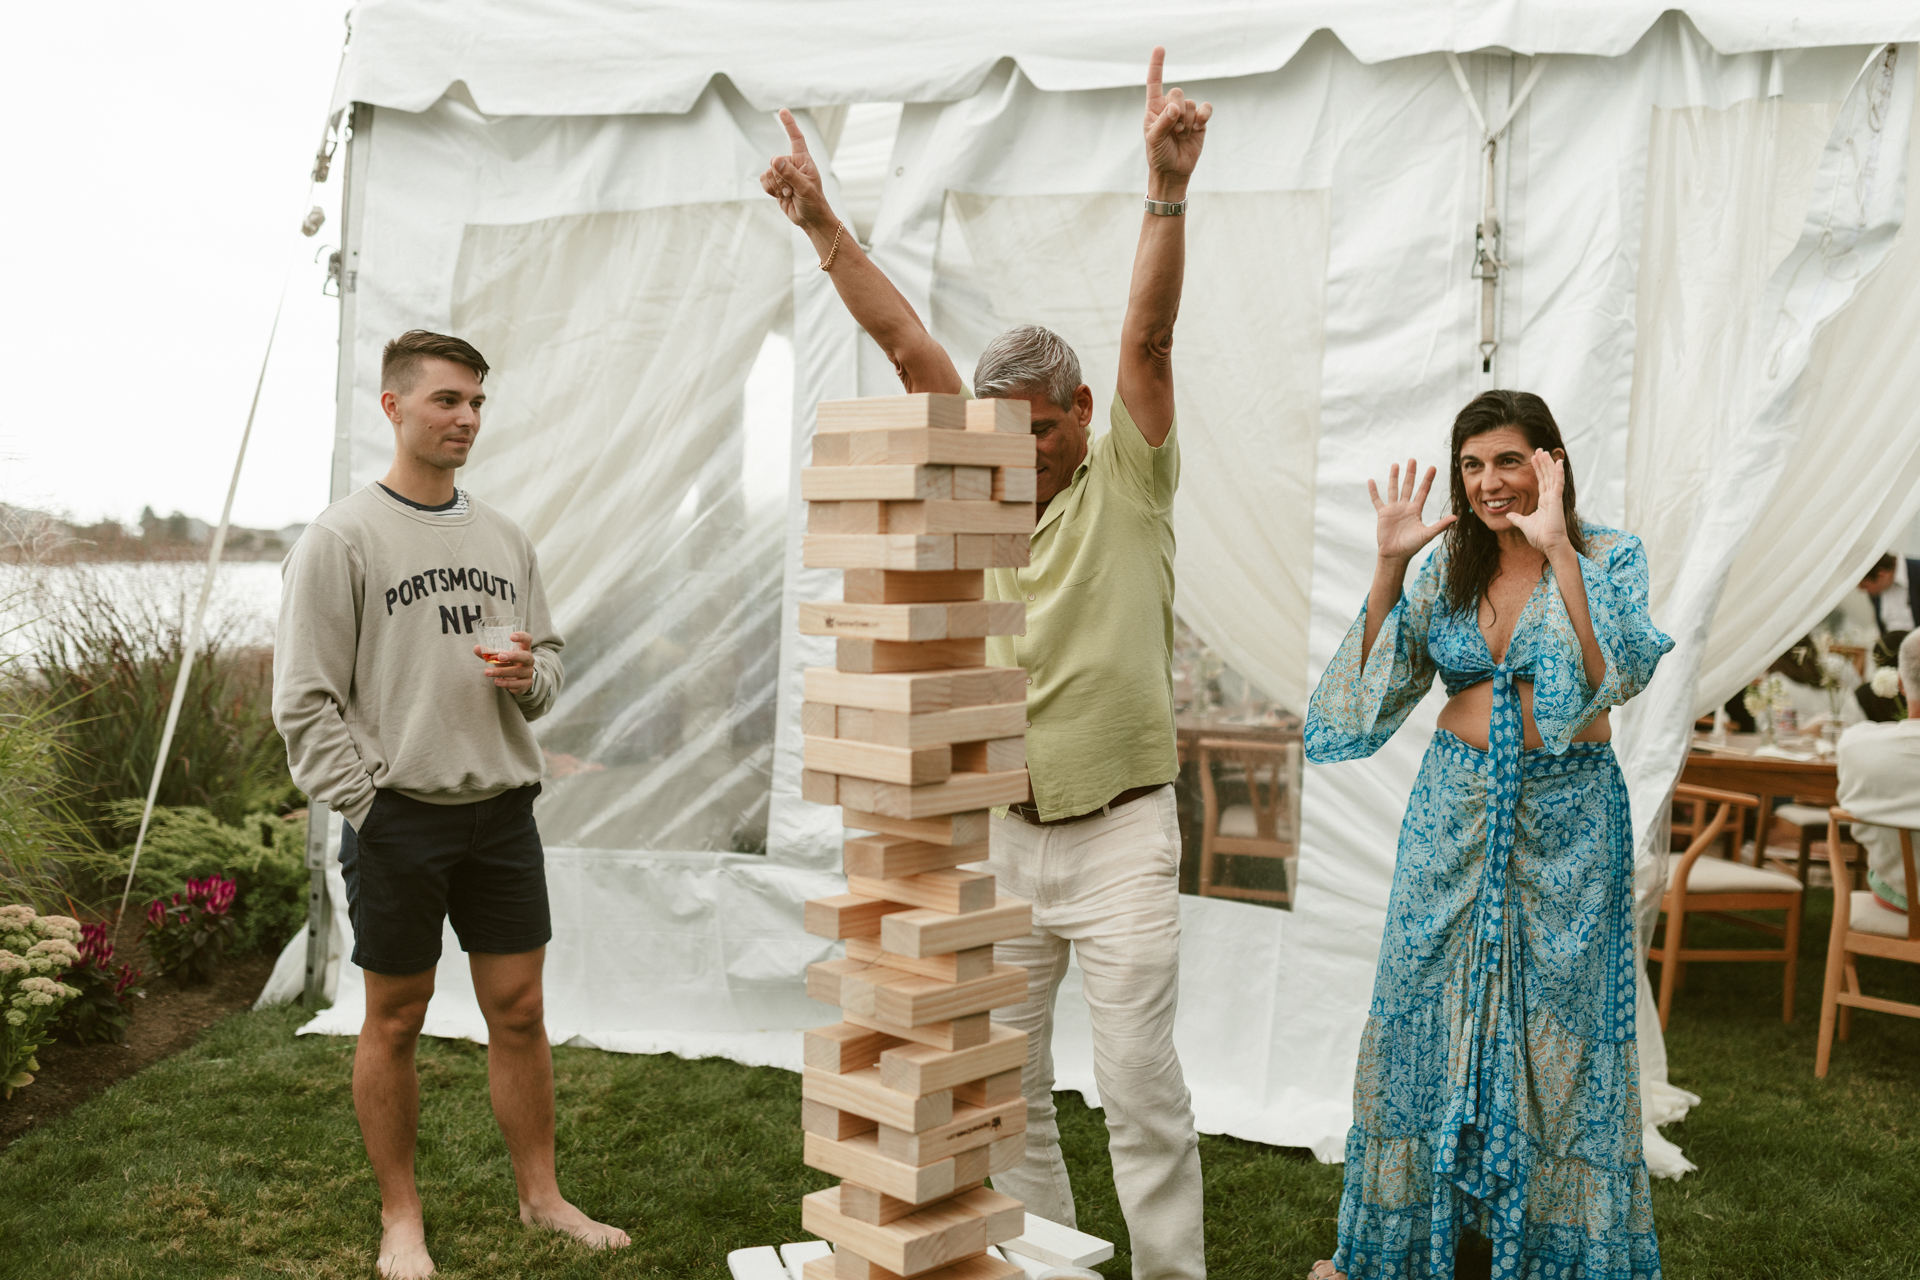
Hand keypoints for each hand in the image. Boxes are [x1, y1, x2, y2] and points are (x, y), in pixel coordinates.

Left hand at [475, 631, 534, 694]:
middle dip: (513, 656)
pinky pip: (517, 684)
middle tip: (500, 656)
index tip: (511, 636)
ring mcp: (528, 672)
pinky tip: (496, 681)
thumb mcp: (501, 656)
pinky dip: (506, 683)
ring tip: (487, 672)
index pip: (527, 639)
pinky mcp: (526, 684)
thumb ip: (490, 652)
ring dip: (501, 671)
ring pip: (518, 672)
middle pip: (525, 656)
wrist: (520, 679)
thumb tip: (476, 648)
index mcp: (524, 649)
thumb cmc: (510, 663)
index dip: (521, 637)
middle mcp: (529, 660)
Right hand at [762, 109, 835, 232]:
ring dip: (776, 187)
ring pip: (768, 173)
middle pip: (775, 162)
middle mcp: (792, 164)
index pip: (796, 138)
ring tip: (789, 194)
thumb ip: (790, 174)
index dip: (789, 124)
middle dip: (780, 179)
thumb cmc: (813, 202)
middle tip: (793, 190)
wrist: (809, 219)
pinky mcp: (776, 184)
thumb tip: (775, 160)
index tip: (782, 111)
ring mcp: (783, 174)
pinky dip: (770, 190)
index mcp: (803, 160)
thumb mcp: (804, 188)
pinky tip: (781, 196)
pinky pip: (763, 181)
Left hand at [1143, 47, 1210, 196]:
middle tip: (1174, 130)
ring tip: (1181, 136)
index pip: (1155, 82)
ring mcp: (1186, 113)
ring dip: (1187, 121)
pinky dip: (1204, 115)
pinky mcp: (1200, 120)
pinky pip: (1206, 108)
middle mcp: (1170, 106)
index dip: (1157, 66)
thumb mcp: (1155, 139)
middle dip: (1177, 112)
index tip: (1160, 48)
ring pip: (1192, 103)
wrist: (1174, 171)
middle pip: (1178, 92)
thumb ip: (1163, 122)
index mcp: (1154, 108)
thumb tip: (1175, 107)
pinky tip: (1199, 127)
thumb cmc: (1158, 154)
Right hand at [1369, 459, 1455, 563]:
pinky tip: (1371, 481)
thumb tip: (1456, 517)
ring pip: (1394, 489)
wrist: (1395, 555)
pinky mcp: (1383, 514)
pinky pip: (1377, 500)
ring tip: (1395, 465)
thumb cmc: (1412, 546)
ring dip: (1394, 477)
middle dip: (1411, 473)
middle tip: (1413, 460)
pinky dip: (1374, 491)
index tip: (1432, 467)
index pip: (1423, 491)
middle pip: (1409, 486)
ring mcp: (1393, 509)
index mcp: (1416, 510)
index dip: (1428, 479)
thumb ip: (1441, 525)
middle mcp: (1405, 507)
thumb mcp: (1427, 534)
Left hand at [1504, 450, 1569, 553]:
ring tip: (1545, 452)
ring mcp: (1554, 498)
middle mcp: (1550, 498)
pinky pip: (1558, 484)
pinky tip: (1558, 462)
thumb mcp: (1524, 524)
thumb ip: (1517, 518)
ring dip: (1549, 464)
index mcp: (1544, 502)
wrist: (1549, 545)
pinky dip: (1558, 473)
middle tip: (1539, 449)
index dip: (1537, 469)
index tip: (1533, 458)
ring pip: (1552, 477)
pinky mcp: (1557, 500)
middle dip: (1543, 462)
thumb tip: (1509, 514)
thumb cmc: (1540, 536)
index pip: (1541, 481)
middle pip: (1546, 476)